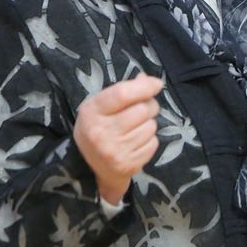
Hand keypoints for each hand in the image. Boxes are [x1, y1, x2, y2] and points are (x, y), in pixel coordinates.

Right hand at [73, 74, 162, 203]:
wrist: (90, 166)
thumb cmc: (99, 127)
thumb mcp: (102, 105)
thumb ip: (124, 90)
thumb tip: (149, 80)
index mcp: (91, 112)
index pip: (122, 94)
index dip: (144, 87)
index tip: (157, 84)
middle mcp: (101, 133)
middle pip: (142, 109)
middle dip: (149, 105)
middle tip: (143, 110)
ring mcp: (115, 152)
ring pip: (151, 126)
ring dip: (149, 124)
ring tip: (135, 128)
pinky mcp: (128, 165)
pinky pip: (154, 143)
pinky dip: (150, 140)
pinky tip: (136, 142)